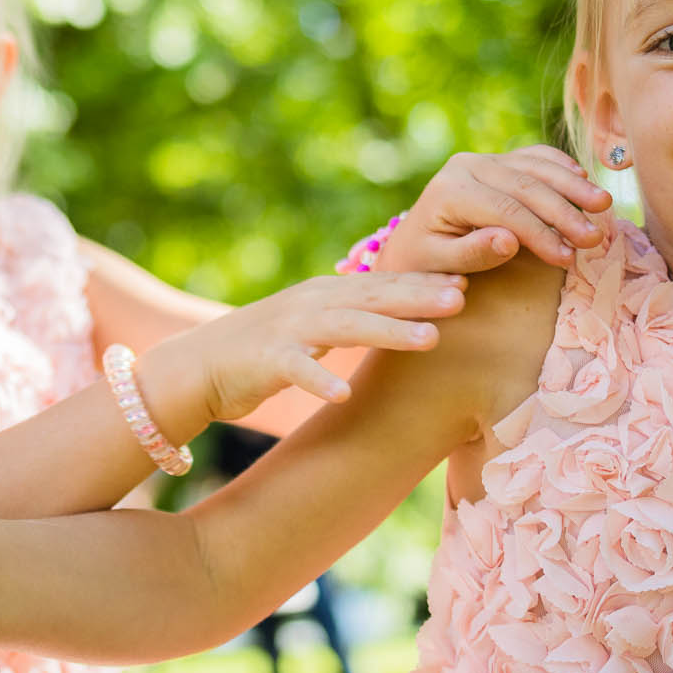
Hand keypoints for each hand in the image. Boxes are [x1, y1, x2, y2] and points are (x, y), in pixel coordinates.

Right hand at [140, 270, 466, 422]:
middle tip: (467, 297)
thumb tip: (411, 316)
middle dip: (422, 295)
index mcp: (329, 294)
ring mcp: (288, 329)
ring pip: (346, 326)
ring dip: (389, 331)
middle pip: (375, 296)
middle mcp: (312, 303)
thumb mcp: (316, 325)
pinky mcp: (265, 359)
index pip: (387, 282)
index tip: (475, 277)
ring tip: (430, 338)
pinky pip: (296, 369)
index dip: (430, 278)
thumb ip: (357, 315)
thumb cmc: (265, 350)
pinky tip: (344, 395)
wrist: (198, 366)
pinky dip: (318, 380)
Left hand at [379, 146, 611, 273]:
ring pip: (535, 166)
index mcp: (449, 191)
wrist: (411, 243)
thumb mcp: (439, 267)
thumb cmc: (426, 263)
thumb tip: (509, 241)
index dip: (540, 234)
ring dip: (572, 185)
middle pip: (525, 186)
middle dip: (564, 211)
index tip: (568, 259)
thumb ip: (472, 253)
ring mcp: (482, 159)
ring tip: (603, 205)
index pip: (505, 211)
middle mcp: (466, 166)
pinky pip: (533, 156)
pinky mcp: (496, 160)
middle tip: (596, 238)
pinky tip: (584, 177)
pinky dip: (560, 165)